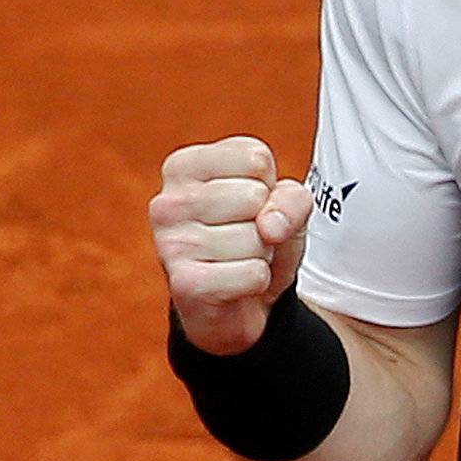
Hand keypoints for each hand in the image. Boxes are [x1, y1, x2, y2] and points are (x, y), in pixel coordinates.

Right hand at [149, 136, 313, 355]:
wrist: (238, 303)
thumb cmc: (256, 237)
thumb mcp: (284, 204)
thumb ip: (293, 198)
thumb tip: (270, 227)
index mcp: (184, 167)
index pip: (256, 158)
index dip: (269, 185)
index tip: (248, 203)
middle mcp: (168, 201)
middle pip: (255, 196)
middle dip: (266, 220)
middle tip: (244, 235)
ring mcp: (171, 244)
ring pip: (256, 237)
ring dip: (261, 253)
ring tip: (239, 258)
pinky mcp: (184, 284)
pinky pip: (252, 273)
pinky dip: (258, 281)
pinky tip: (235, 283)